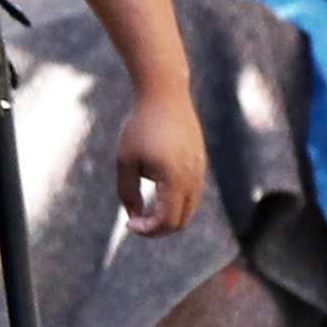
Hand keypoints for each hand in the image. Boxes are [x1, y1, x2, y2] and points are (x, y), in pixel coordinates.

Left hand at [115, 82, 206, 238]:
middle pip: (182, 221)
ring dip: (168, 216)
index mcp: (175, 180)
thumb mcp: (125, 161)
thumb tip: (134, 217)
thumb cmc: (140, 127)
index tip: (129, 225)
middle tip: (136, 222)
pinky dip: (176, 202)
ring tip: (144, 210)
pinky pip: (192, 193)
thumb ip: (128, 192)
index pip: (167, 221)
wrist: (165, 96)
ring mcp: (201, 171)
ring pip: (189, 208)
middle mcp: (194, 179)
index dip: (148, 230)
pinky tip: (156, 194)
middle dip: (159, 228)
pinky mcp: (201, 163)